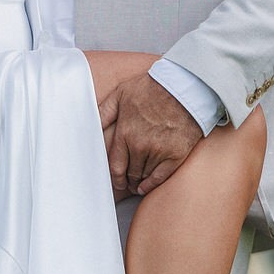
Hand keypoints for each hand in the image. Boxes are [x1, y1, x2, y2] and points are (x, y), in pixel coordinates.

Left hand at [97, 68, 204, 198]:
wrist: (183, 87)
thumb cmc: (151, 88)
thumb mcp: (120, 94)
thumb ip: (104, 113)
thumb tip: (90, 126)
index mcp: (125, 133)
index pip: (115, 166)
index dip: (115, 178)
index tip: (116, 181)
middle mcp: (140, 145)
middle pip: (130, 173)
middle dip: (127, 180)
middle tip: (126, 183)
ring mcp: (159, 151)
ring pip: (144, 176)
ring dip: (138, 182)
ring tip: (136, 184)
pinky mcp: (176, 154)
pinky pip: (161, 177)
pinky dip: (152, 184)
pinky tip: (146, 186)